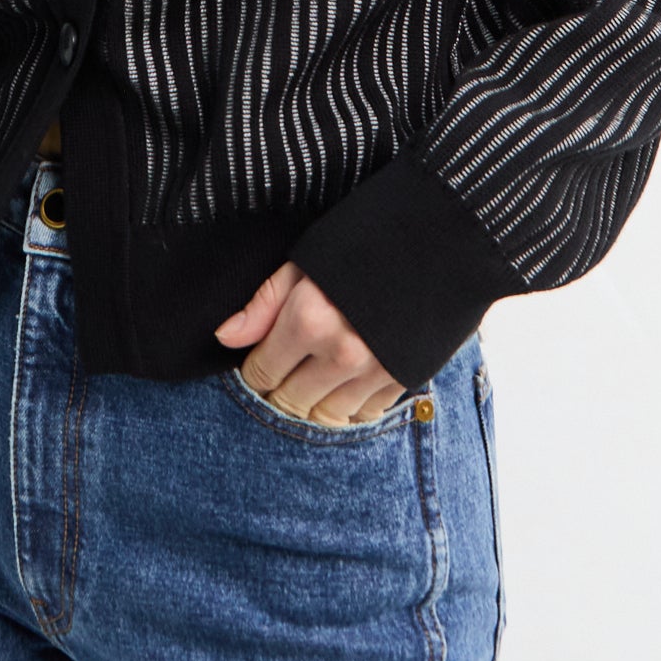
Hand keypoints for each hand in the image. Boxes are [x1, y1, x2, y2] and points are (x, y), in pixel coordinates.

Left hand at [213, 261, 407, 424]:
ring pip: (324, 417)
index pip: (261, 373)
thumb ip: (264, 304)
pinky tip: (343, 387)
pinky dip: (348, 407)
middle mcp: (340, 351)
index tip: (256, 367)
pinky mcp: (402, 379)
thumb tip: (225, 337)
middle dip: (278, 394)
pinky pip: (362, 416)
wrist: (434, 243)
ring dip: (312, 406)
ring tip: (310, 385)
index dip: (252, 374)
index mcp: (309, 319)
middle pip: (289, 402)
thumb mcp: (305, 263)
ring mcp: (374, 370)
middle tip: (281, 378)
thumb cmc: (361, 246)